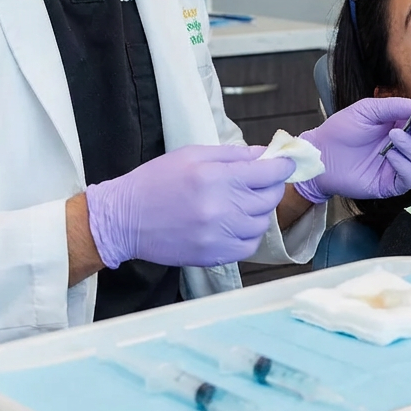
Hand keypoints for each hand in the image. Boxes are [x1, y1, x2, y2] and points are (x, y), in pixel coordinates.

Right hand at [85, 144, 294, 267]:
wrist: (124, 219)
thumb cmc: (156, 181)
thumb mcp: (192, 155)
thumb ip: (232, 154)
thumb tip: (265, 155)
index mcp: (216, 177)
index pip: (269, 173)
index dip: (282, 166)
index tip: (285, 162)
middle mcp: (221, 208)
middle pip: (270, 198)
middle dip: (271, 186)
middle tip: (261, 181)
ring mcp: (218, 235)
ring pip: (263, 223)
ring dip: (260, 211)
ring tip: (243, 203)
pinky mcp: (214, 255)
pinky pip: (249, 246)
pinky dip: (249, 234)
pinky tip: (236, 223)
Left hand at [295, 98, 410, 203]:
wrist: (320, 153)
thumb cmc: (341, 129)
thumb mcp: (368, 109)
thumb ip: (395, 106)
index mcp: (400, 125)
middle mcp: (403, 145)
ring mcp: (398, 165)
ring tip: (393, 137)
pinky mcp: (390, 184)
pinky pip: (409, 178)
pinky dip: (404, 166)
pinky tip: (390, 156)